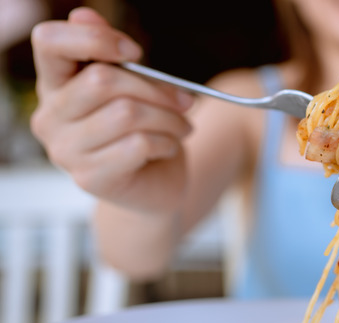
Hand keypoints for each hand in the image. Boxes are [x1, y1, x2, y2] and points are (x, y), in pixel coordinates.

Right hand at [30, 7, 193, 211]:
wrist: (156, 186)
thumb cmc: (144, 131)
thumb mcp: (136, 88)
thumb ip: (114, 56)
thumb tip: (84, 15)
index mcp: (56, 84)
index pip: (49, 42)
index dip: (95, 39)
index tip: (135, 53)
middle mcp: (50, 116)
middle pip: (102, 81)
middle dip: (156, 89)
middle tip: (185, 102)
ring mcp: (65, 150)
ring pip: (126, 114)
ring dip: (169, 119)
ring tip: (181, 127)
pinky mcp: (88, 178)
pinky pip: (137, 145)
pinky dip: (166, 143)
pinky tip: (169, 148)